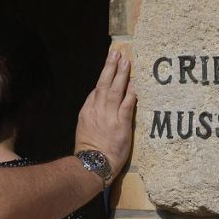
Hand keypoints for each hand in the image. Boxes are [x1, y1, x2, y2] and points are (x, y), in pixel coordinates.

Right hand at [75, 50, 135, 173]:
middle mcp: (97, 110)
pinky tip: (134, 85)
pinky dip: (130, 94)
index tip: (110, 65)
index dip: (104, 77)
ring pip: (115, 90)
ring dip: (121, 75)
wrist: (92, 165)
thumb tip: (96, 102)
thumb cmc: (89, 151)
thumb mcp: (83, 129)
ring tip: (126, 61)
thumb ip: (91, 115)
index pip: (96, 91)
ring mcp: (109, 117)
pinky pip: (127, 106)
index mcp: (87, 112)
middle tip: (116, 53)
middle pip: (104, 84)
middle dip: (110, 67)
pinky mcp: (121, 125)